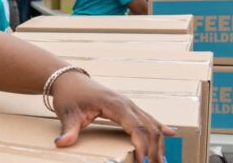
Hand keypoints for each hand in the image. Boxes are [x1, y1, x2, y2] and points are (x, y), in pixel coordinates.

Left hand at [51, 72, 174, 162]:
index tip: (142, 162)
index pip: (135, 127)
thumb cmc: (69, 95)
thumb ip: (68, 130)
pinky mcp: (127, 107)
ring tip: (162, 161)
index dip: (142, 146)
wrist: (69, 79)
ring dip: (158, 142)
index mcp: (115, 105)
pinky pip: (147, 118)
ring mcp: (129, 104)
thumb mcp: (68, 114)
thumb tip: (61, 143)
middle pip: (148, 128)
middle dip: (154, 149)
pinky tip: (171, 134)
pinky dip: (159, 127)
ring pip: (151, 124)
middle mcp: (126, 104)